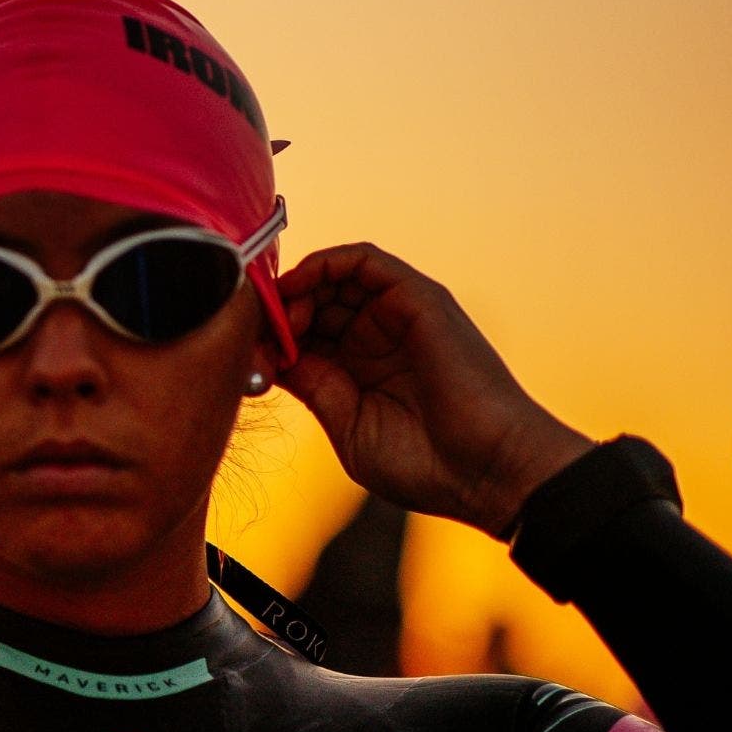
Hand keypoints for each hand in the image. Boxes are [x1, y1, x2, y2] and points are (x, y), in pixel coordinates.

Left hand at [275, 243, 592, 535]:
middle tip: (259, 333)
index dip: (269, 335)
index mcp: (359, 369)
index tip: (244, 353)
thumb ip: (310, 385)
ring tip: (282, 316)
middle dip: (277, 310)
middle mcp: (377, 336)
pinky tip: (301, 286)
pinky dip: (326, 263)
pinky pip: (365, 260)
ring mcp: (398, 315)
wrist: (487, 471)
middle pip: (313, 300)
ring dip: (297, 287)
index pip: (303, 332)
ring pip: (333, 276)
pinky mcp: (418, 298)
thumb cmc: (424, 464)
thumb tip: (268, 355)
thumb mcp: (346, 424)